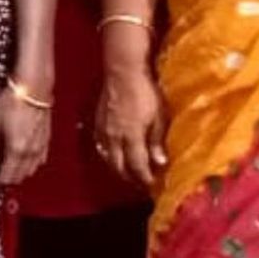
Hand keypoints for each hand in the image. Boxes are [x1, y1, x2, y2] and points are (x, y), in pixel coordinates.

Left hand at [0, 81, 51, 187]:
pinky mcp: (46, 140)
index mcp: (16, 151)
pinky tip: (21, 158)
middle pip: (18, 178)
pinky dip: (28, 165)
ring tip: (4, 167)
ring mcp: (40, 148)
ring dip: (16, 174)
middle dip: (3, 180)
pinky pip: (38, 161)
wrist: (33, 87)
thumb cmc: (10, 102)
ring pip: (29, 172)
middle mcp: (30, 153)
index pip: (4, 178)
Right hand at [94, 64, 166, 188]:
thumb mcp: (158, 116)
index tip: (153, 186)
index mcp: (131, 137)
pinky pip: (100, 145)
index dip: (145, 178)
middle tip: (140, 183)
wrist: (122, 71)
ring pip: (107, 157)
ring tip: (127, 171)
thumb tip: (160, 162)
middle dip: (129, 178)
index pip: (137, 166)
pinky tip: (114, 153)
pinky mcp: (98, 121)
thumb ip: (157, 141)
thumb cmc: (145, 91)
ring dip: (117, 167)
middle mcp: (114, 137)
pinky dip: (108, 154)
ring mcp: (103, 130)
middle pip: (118, 166)